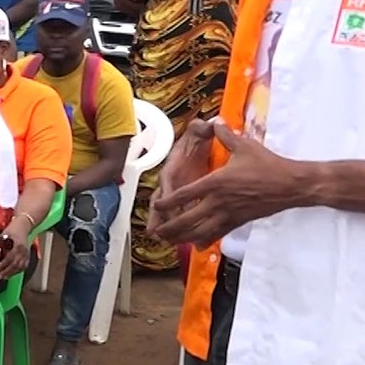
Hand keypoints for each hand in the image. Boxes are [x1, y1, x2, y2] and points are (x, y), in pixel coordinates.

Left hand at [0, 219, 31, 280]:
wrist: (23, 225)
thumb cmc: (13, 229)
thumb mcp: (4, 234)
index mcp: (18, 246)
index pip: (10, 258)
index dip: (2, 265)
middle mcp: (24, 251)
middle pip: (15, 265)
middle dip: (7, 272)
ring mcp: (27, 254)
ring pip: (20, 267)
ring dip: (12, 273)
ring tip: (4, 277)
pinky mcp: (28, 255)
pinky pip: (24, 266)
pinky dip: (18, 271)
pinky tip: (12, 274)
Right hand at [145, 118, 216, 235]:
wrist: (197, 144)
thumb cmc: (197, 139)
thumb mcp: (200, 131)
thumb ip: (202, 128)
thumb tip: (208, 123)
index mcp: (173, 167)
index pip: (167, 182)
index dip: (165, 195)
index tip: (163, 206)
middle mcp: (171, 183)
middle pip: (161, 203)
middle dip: (159, 218)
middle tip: (156, 232)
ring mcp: (177, 193)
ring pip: (168, 213)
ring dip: (167, 227)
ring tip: (166, 241)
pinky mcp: (184, 200)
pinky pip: (182, 216)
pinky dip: (186, 228)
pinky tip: (190, 241)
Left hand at [153, 122, 302, 247]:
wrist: (292, 185)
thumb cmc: (268, 165)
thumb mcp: (244, 145)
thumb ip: (225, 135)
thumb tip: (216, 120)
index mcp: (216, 182)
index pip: (185, 194)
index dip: (168, 201)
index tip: (156, 205)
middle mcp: (219, 202)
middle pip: (189, 219)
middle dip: (171, 227)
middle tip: (157, 233)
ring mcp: (230, 214)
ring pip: (202, 231)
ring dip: (184, 237)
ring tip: (171, 242)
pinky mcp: (240, 221)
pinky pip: (219, 233)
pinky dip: (206, 240)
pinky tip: (197, 246)